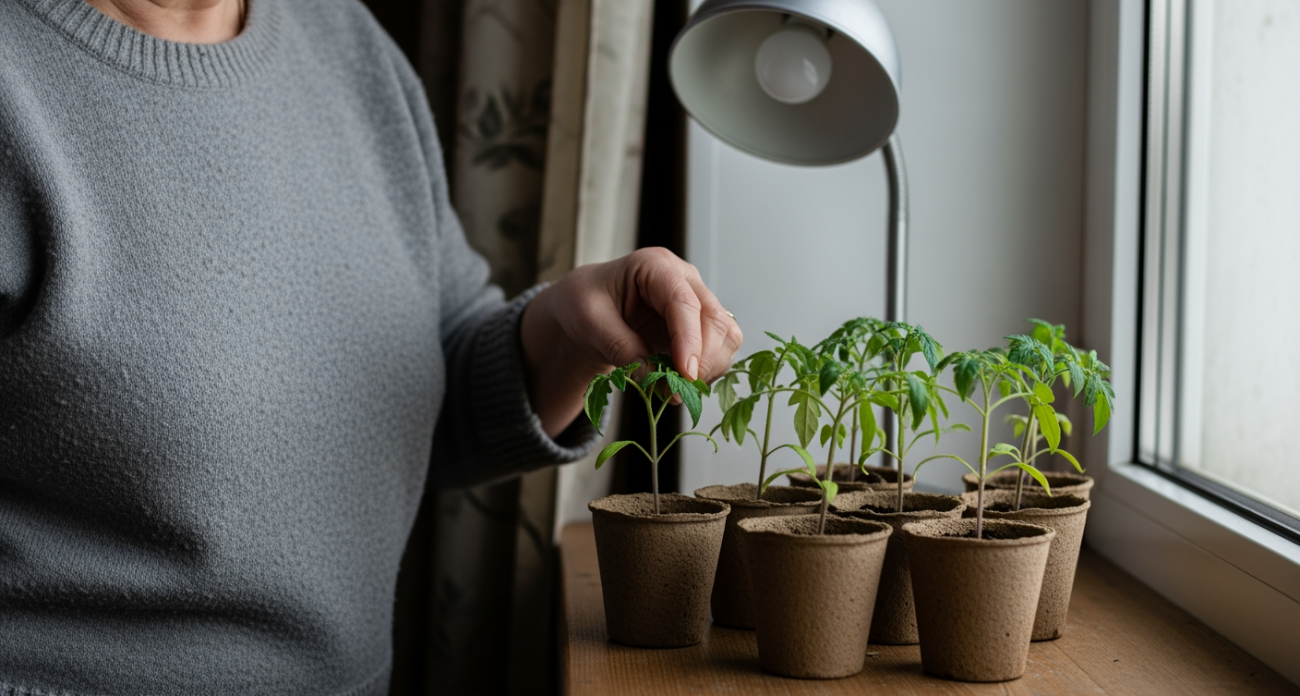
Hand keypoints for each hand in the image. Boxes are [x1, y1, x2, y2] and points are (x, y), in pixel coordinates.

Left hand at [520, 247, 743, 437]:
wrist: (587, 309)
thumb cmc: (585, 302)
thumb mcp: (588, 319)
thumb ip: (618, 344)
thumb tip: (650, 373)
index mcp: (655, 266)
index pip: (684, 302)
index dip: (689, 339)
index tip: (685, 373)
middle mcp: (684, 280)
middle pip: (714, 318)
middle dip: (703, 359)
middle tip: (677, 391)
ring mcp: (696, 302)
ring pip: (725, 336)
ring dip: (709, 368)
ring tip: (674, 390)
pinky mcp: (699, 327)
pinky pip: (720, 350)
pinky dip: (706, 372)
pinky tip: (678, 384)